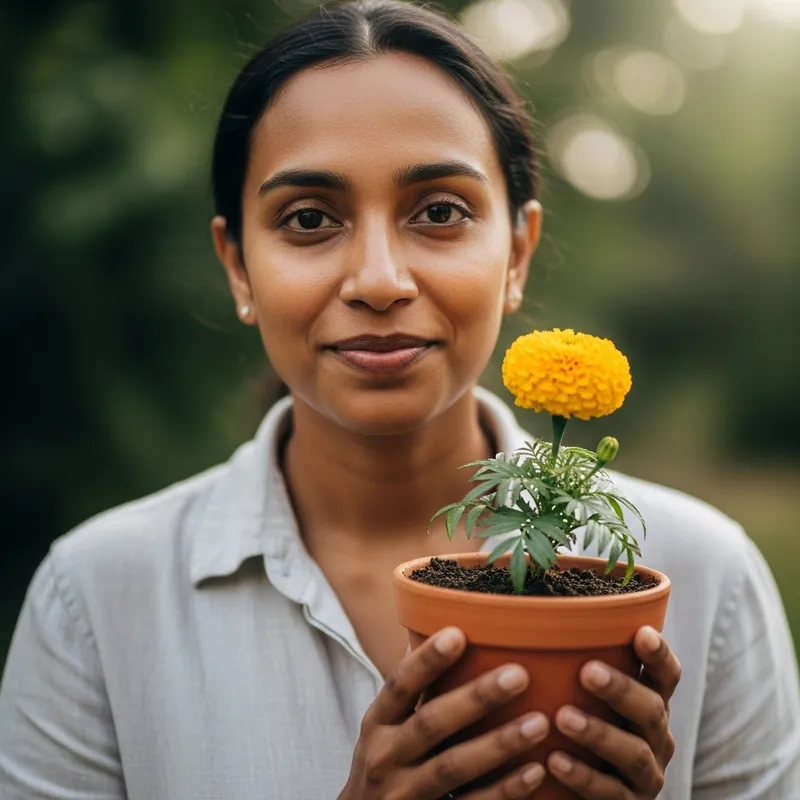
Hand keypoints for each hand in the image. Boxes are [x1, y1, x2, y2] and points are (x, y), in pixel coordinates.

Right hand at [338, 626, 548, 799]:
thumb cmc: (384, 763)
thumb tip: (432, 624)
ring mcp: (406, 793)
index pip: (400, 684)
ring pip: (454, 767)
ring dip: (499, 744)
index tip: (459, 634)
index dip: (427, 660)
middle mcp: (385, 756)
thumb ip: (410, 688)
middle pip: (431, 722)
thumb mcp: (384, 726)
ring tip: (540, 723)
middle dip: (476, 698)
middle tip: (519, 675)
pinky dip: (503, 791)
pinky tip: (534, 772)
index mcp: (377, 722)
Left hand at [548, 626, 680, 798]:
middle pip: (651, 710)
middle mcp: (655, 737)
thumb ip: (575, 665)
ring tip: (563, 717)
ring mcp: (646, 775)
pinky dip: (583, 777)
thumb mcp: (585, 696)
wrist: (574, 792)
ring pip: (633, 753)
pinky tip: (554, 761)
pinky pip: (611, 793)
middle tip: (588, 672)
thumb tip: (528, 616)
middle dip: (621, 689)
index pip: (666, 676)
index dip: (659, 655)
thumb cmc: (577, 727)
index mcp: (649, 703)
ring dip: (599, 733)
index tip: (642, 632)